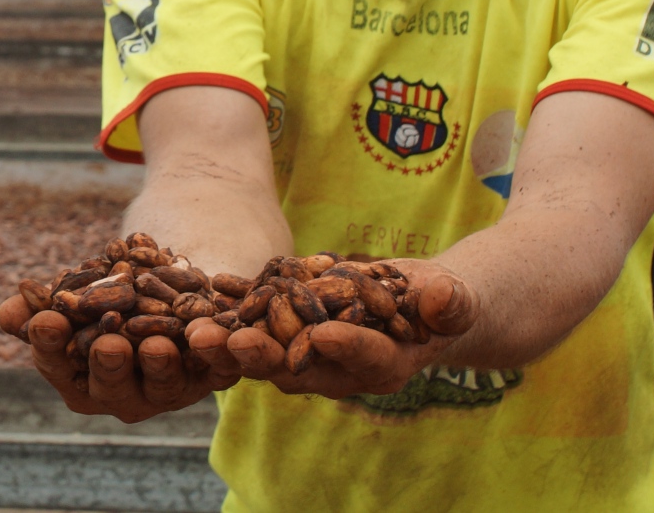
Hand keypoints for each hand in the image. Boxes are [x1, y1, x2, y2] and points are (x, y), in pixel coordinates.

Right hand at [0, 295, 240, 422]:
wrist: (174, 290)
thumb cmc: (110, 299)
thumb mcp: (76, 295)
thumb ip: (44, 305)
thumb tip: (7, 314)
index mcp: (81, 379)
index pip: (57, 367)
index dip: (50, 347)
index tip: (47, 321)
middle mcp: (124, 394)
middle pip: (114, 387)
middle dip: (110, 367)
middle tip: (108, 344)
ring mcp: (170, 390)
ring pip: (166, 384)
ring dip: (162, 366)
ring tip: (157, 343)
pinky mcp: (213, 377)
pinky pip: (219, 370)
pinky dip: (218, 354)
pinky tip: (213, 331)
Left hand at [218, 260, 478, 398]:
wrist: (417, 301)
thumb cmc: (445, 305)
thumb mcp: (456, 302)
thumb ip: (451, 306)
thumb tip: (445, 297)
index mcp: (382, 366)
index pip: (361, 359)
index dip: (344, 347)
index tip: (322, 334)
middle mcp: (336, 367)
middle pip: (296, 365)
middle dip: (261, 355)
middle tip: (231, 341)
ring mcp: (306, 350)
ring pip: (262, 349)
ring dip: (227, 341)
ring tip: (197, 329)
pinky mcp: (286, 327)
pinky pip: (254, 317)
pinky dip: (231, 303)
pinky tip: (207, 286)